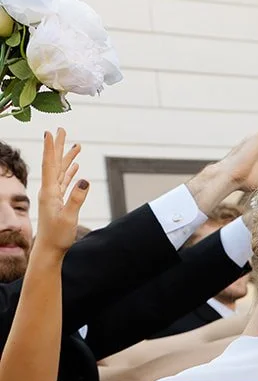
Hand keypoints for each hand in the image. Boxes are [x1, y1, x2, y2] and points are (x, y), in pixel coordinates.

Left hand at [34, 128, 88, 256]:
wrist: (50, 250)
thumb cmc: (58, 236)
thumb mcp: (69, 218)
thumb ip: (77, 198)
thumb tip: (85, 180)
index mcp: (49, 192)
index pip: (50, 165)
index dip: (51, 148)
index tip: (50, 132)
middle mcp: (50, 191)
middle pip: (55, 163)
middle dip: (59, 146)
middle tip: (62, 130)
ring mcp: (54, 196)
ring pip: (61, 171)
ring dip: (67, 158)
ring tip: (75, 145)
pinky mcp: (59, 202)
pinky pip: (65, 182)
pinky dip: (70, 172)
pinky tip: (76, 167)